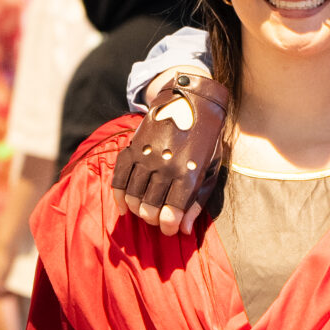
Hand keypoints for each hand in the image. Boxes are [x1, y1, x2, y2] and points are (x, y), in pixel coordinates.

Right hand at [112, 66, 228, 236]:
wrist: (190, 100)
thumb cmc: (206, 139)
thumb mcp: (210, 168)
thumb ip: (197, 200)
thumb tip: (184, 229)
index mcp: (187, 173)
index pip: (170, 212)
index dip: (168, 227)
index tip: (170, 229)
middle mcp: (164, 166)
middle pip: (149, 207)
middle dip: (153, 219)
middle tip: (159, 218)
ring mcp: (145, 157)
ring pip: (132, 196)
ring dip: (137, 209)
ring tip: (146, 211)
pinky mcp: (132, 148)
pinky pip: (118, 178)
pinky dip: (118, 196)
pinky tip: (124, 207)